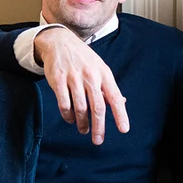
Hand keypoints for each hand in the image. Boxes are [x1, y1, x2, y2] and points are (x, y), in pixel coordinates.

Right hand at [33, 27, 128, 144]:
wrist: (60, 42)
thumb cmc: (84, 59)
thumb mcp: (100, 69)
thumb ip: (108, 87)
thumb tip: (122, 102)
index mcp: (104, 74)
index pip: (115, 97)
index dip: (120, 114)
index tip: (124, 129)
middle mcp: (90, 76)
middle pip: (97, 107)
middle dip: (99, 127)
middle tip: (98, 140)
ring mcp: (74, 78)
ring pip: (80, 108)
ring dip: (82, 123)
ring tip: (84, 130)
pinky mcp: (58, 80)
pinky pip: (64, 104)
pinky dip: (67, 115)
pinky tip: (70, 119)